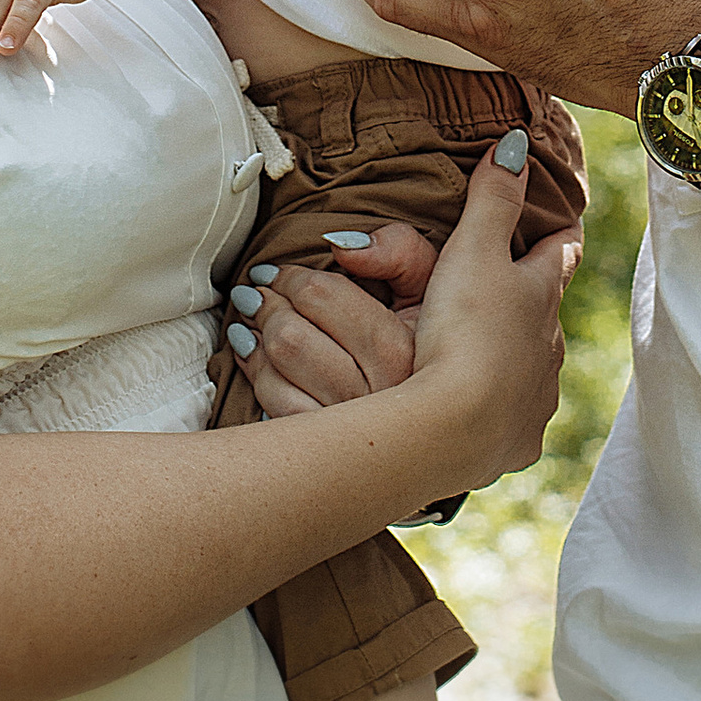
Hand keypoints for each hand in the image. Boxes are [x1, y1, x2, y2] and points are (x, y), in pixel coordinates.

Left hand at [232, 223, 439, 415]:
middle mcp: (376, 395)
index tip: (276, 273)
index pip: (322, 296)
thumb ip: (399, 251)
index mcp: (402, 349)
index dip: (290, 277)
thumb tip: (340, 247)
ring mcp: (348, 430)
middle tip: (258, 293)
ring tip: (254, 319)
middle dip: (266, 305)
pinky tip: (255, 355)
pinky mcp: (325, 453)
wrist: (446, 416)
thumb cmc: (432, 339)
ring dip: (255, 337)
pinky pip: (274, 404)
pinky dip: (257, 373)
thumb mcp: (433, 286)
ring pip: (278, 368)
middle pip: (291, 334)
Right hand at [402, 135, 576, 500]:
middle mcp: (550, 346)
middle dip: (534, 302)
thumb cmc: (467, 328)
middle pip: (549, 315)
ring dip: (518, 357)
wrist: (457, 424)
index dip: (562, 236)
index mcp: (541, 295)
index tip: (565, 225)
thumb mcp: (473, 250)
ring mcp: (538, 397)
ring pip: (535, 367)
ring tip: (493, 355)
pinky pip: (515, 420)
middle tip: (513, 292)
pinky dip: (503, 410)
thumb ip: (493, 197)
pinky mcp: (517, 441)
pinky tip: (486, 414)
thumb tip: (516, 144)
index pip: (562, 254)